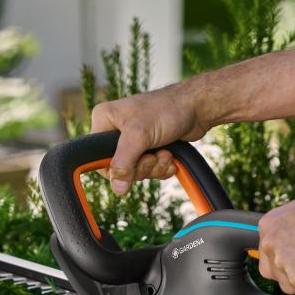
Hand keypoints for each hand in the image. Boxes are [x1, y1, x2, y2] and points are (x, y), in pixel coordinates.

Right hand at [90, 83, 210, 194]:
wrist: (196, 107)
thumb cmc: (166, 109)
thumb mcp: (139, 135)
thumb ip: (124, 162)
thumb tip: (117, 188)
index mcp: (105, 121)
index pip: (98, 158)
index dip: (115, 168)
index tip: (132, 165)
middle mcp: (116, 131)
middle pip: (120, 168)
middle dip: (142, 166)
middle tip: (153, 155)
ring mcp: (134, 141)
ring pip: (137, 171)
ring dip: (154, 167)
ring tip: (165, 153)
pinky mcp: (150, 148)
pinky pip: (150, 170)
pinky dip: (162, 167)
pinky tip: (170, 156)